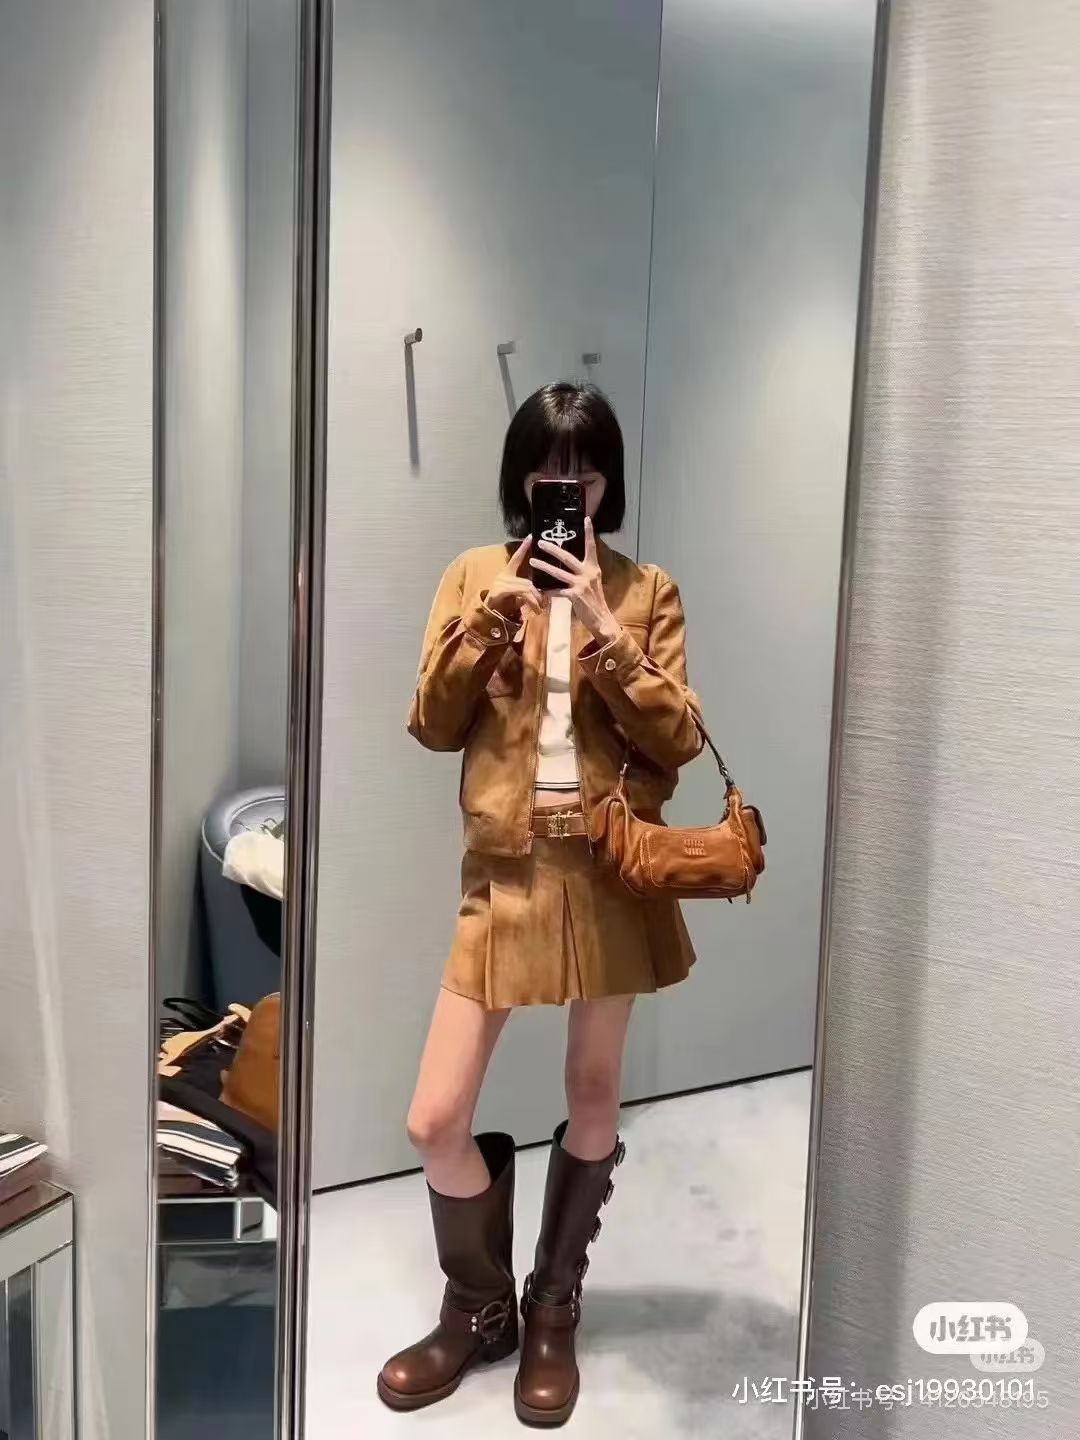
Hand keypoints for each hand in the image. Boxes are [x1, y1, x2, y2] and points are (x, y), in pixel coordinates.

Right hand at [486, 537, 542, 617]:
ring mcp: (499, 583)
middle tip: (544, 603)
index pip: (516, 558)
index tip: (530, 537)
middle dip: (537, 593)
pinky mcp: (498, 591)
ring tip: (539, 609)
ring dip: (535, 600)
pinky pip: (518, 593)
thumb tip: (541, 593)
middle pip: (527, 581)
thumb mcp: (515, 596)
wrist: (486, 616)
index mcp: (507, 574)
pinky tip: (533, 609)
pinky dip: (528, 601)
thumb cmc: (501, 606)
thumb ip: (525, 590)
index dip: (523, 548)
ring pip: (525, 588)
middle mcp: (503, 576)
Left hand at [530, 516, 620, 643]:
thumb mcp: (593, 582)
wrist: (601, 618)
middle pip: (568, 557)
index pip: (591, 547)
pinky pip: (557, 591)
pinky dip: (547, 590)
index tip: (586, 519)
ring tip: (533, 561)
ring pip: (558, 573)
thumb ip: (584, 572)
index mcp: (594, 568)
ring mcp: (581, 584)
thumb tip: (572, 563)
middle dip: (553, 549)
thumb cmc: (595, 600)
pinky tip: (538, 588)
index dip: (589, 533)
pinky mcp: (575, 596)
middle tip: (541, 542)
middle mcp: (588, 573)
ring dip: (544, 567)